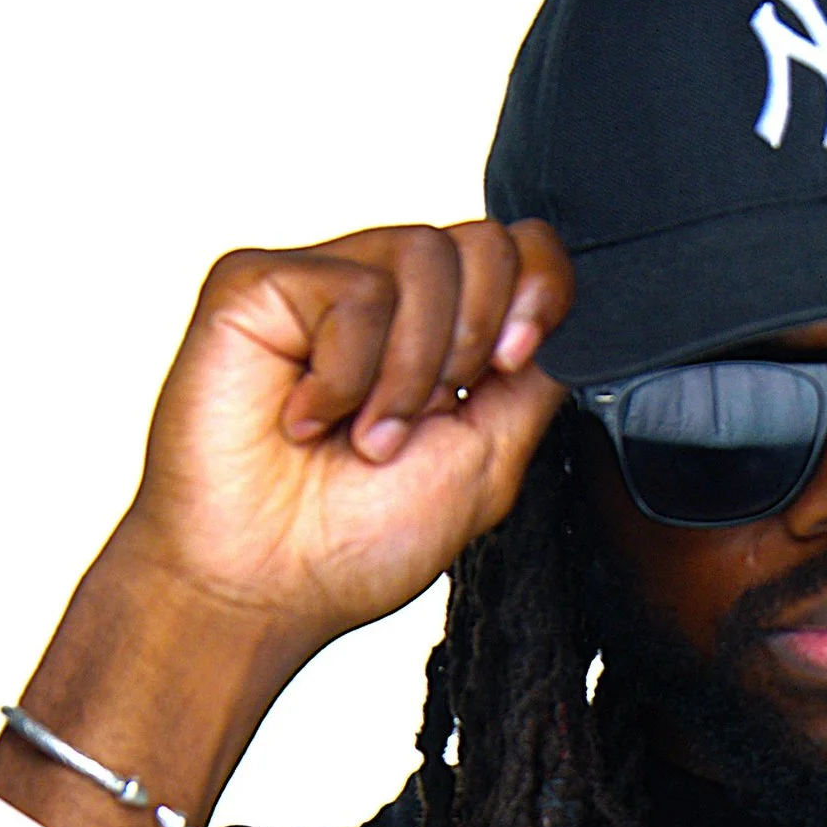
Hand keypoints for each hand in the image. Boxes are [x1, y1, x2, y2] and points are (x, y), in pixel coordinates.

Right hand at [103, 220, 573, 668]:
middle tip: (418, 423)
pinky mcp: (257, 283)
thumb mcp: (486, 463)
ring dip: (409, 372)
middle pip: (482, 240)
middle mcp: (383, 297)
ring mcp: (319, 283)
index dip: (540, 289)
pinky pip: (351, 288)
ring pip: (424, 254)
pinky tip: (304, 420)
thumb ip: (533, 383)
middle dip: (471, 343)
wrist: (261, 586)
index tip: (512, 362)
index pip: (517, 250)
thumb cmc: (352, 542)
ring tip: (365, 436)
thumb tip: (568, 319)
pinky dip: (344, 375)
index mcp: (439, 334)